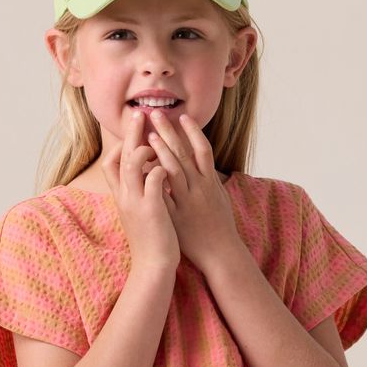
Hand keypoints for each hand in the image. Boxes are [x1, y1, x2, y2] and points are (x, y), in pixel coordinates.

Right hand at [99, 105, 180, 271]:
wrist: (153, 267)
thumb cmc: (150, 242)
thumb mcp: (139, 216)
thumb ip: (139, 196)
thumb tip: (144, 179)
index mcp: (122, 198)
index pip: (110, 164)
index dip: (120, 147)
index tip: (134, 136)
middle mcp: (125, 197)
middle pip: (121, 157)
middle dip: (130, 133)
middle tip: (140, 113)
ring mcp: (137, 202)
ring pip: (133, 164)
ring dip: (144, 147)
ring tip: (155, 135)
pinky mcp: (152, 209)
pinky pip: (154, 179)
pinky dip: (160, 167)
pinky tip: (169, 164)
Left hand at [144, 109, 241, 271]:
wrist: (221, 252)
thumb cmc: (221, 226)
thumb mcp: (220, 198)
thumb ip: (211, 180)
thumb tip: (205, 166)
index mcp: (211, 182)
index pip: (201, 149)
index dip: (192, 132)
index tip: (181, 117)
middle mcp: (200, 187)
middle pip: (183, 153)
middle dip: (168, 132)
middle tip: (155, 113)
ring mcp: (188, 201)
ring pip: (174, 169)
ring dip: (160, 149)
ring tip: (148, 133)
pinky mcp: (177, 215)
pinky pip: (164, 193)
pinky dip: (155, 178)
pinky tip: (145, 166)